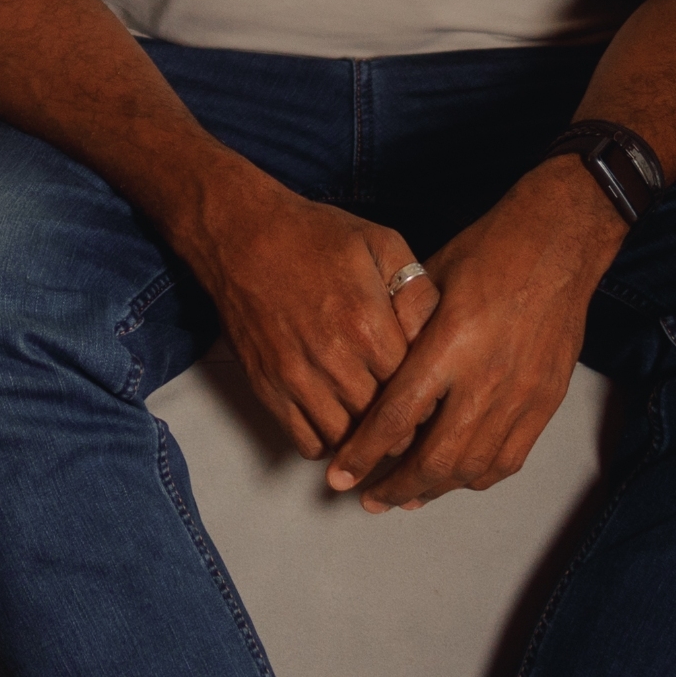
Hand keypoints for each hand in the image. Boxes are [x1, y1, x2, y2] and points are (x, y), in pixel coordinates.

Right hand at [170, 167, 439, 458]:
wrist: (240, 235)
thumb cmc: (313, 237)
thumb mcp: (382, 244)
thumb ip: (418, 291)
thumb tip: (434, 337)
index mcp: (368, 324)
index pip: (414, 389)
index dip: (425, 392)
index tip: (426, 388)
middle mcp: (333, 359)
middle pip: (382, 421)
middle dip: (399, 421)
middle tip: (403, 408)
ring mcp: (296, 378)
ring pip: (346, 439)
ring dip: (362, 435)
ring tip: (370, 415)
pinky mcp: (268, 388)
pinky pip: (306, 442)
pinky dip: (325, 439)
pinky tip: (334, 415)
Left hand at [322, 170, 617, 510]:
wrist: (557, 244)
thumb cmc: (487, 252)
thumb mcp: (428, 281)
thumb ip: (401, 329)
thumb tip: (370, 368)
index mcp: (449, 345)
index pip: (395, 418)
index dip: (362, 453)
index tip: (338, 476)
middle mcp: (486, 379)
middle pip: (434, 458)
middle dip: (395, 487)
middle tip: (368, 499)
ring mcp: (521, 396)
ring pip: (471, 467)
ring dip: (434, 490)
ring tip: (405, 498)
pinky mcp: (545, 402)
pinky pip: (509, 459)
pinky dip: (476, 477)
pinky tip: (454, 480)